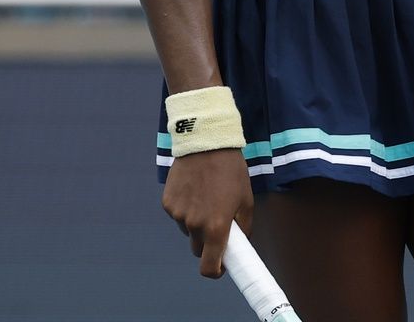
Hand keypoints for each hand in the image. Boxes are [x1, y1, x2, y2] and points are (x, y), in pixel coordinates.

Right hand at [162, 147, 254, 277]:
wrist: (206, 143)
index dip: (216, 270)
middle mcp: (193, 224)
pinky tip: (194, 191)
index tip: (222, 265)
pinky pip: (177, 215)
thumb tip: (238, 243)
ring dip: (195, 224)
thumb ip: (242, 228)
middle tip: (217, 225)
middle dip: (208, 243)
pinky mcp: (167, 202)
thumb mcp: (246, 200)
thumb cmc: (230, 171)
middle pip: (198, 249)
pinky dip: (185, 210)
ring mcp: (178, 213)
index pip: (209, 268)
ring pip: (187, 231)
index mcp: (216, 227)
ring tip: (206, 199)